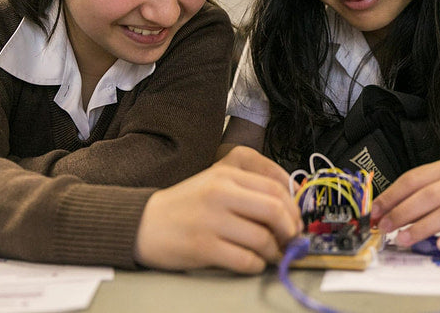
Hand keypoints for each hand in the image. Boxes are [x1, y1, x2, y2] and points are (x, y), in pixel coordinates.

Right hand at [134, 146, 301, 272]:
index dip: (294, 208)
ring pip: (263, 238)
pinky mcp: (204, 247)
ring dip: (275, 252)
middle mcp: (220, 193)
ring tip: (271, 254)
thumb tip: (289, 208)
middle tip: (291, 241)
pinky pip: (246, 260)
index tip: (296, 221)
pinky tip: (252, 262)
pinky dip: (256, 265)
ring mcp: (212, 220)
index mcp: (226, 174)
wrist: (143, 222)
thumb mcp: (216, 182)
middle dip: (291, 230)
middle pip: (275, 211)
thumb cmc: (184, 205)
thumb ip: (249, 188)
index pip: (276, 187)